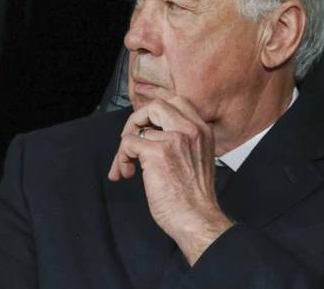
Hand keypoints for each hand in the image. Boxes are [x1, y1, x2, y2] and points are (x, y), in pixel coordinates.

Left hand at [108, 96, 234, 264]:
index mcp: (202, 131)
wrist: (197, 219)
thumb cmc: (194, 198)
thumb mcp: (198, 158)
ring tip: (127, 167)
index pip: (177, 103)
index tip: (147, 131)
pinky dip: (121, 159)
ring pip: (137, 129)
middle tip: (131, 139)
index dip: (155, 114)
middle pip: (156, 106)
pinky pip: (128, 143)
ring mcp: (174, 139)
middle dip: (137, 121)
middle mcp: (191, 130)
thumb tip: (153, 132)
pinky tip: (127, 173)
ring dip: (125, 149)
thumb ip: (184, 141)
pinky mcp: (157, 153)